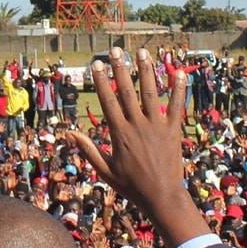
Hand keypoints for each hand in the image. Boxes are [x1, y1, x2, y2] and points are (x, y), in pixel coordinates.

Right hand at [67, 50, 201, 246]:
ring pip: (151, 92)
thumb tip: (68, 133)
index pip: (108, 101)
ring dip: (146, 71)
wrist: (162, 197)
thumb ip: (87, 150)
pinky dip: (178, 89)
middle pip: (128, 91)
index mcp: (120, 133)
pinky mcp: (174, 130)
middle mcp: (138, 125)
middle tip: (115, 50)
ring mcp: (157, 126)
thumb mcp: (105, 170)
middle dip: (121, 69)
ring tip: (142, 52)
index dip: (102, 81)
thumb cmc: (131, 186)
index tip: (96, 64)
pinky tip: (178, 72)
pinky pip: (177, 106)